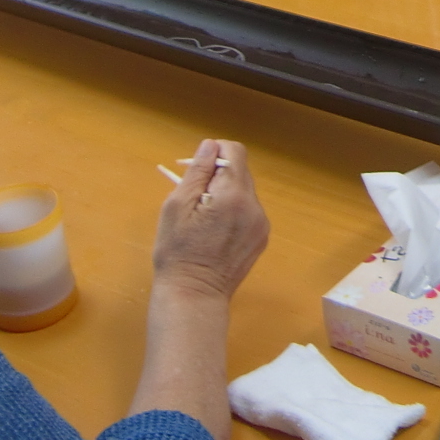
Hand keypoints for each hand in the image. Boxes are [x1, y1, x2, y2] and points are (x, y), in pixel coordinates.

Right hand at [151, 139, 268, 298]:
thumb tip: (209, 145)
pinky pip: (248, 211)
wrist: (194, 295)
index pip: (235, 152)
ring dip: (225, 193)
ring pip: (244, 192)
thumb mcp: (177, 206)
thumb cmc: (177, 251)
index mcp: (233, 195)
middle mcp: (254, 206)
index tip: (196, 168)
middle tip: (194, 194)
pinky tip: (215, 230)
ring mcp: (261, 224)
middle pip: (241, 172)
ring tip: (202, 216)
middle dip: (218, 175)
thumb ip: (197, 172)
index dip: (215, 152)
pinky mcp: (261, 238)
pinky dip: (233, 211)